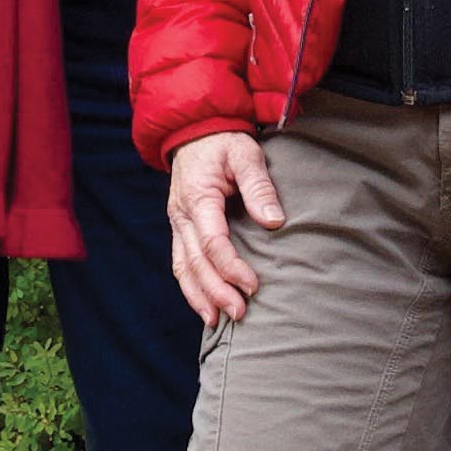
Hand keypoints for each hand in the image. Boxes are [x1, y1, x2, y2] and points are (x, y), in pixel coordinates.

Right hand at [167, 132, 284, 328]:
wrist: (194, 129)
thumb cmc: (223, 141)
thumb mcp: (245, 153)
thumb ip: (259, 186)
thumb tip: (274, 221)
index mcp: (198, 198)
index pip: (212, 242)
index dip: (231, 268)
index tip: (253, 286)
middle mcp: (181, 215)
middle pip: (195, 262)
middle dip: (216, 291)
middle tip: (241, 313)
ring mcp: (177, 223)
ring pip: (182, 268)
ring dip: (199, 296)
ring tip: (218, 322)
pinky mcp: (179, 227)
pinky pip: (180, 262)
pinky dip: (190, 286)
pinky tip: (205, 305)